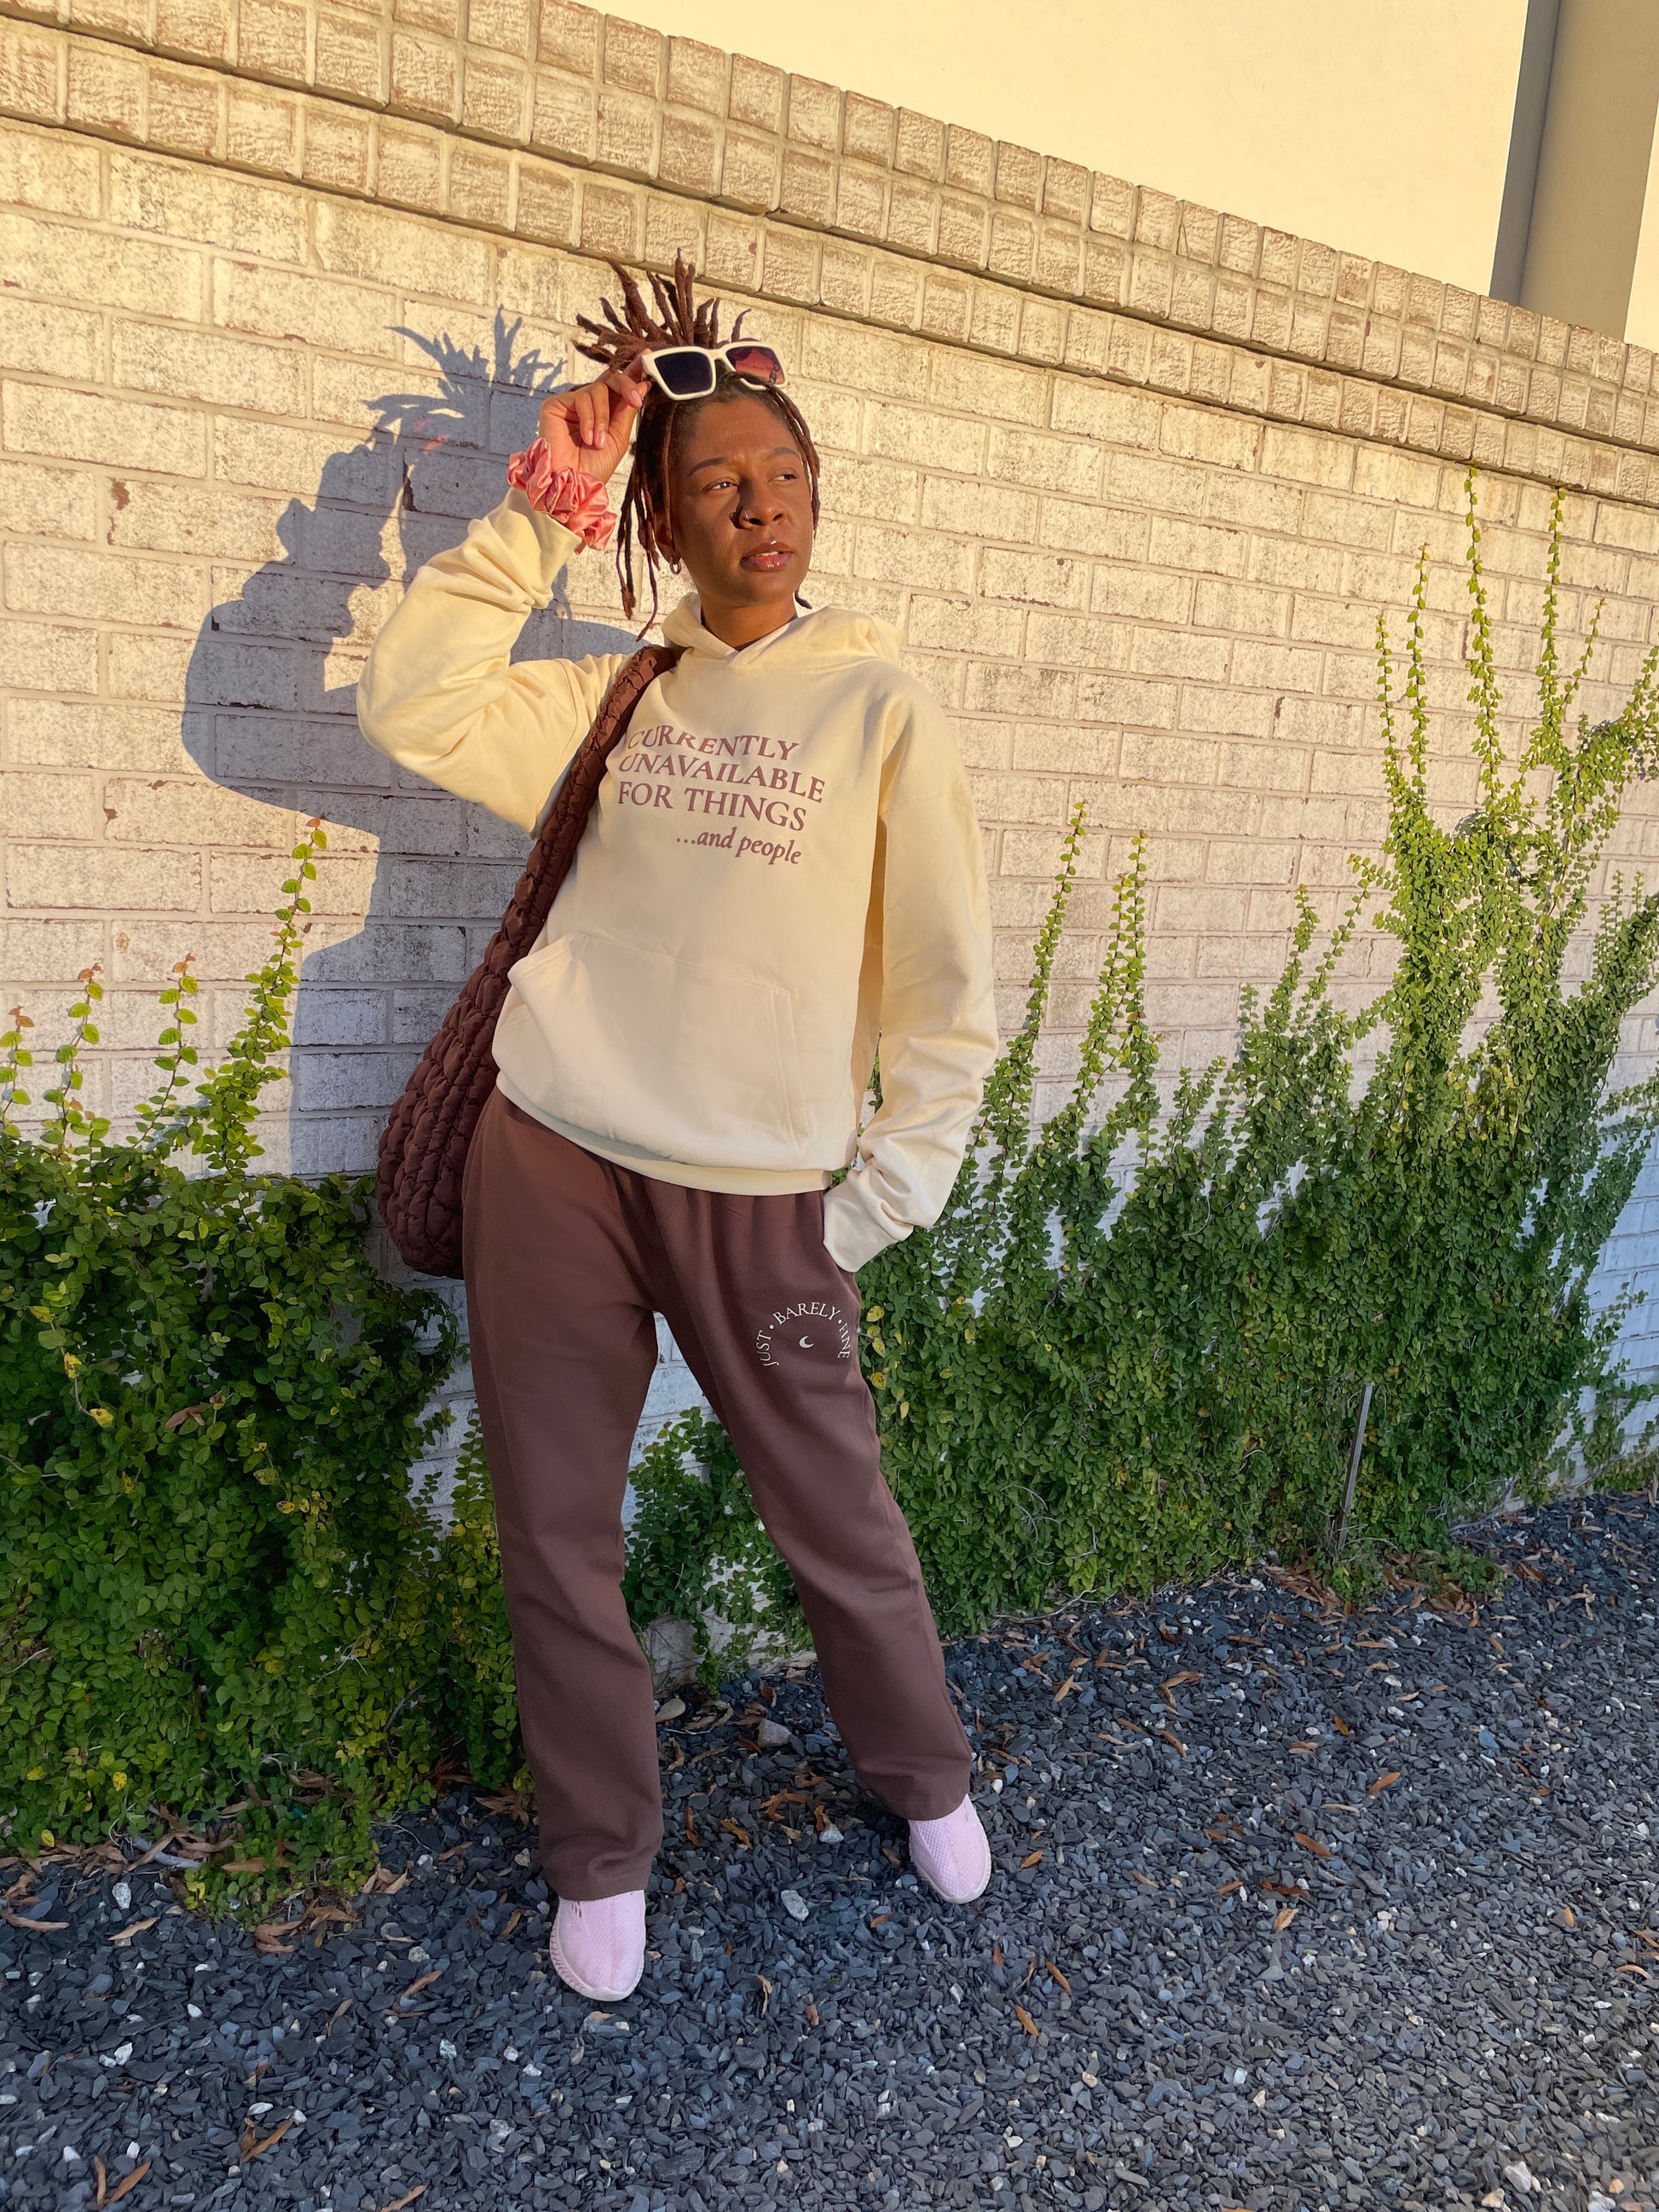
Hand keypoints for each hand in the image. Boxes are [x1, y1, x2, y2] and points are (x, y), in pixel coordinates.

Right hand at [537, 359, 649, 484]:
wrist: (573, 484)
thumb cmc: (594, 467)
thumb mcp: (619, 437)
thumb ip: (628, 410)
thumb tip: (642, 384)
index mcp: (606, 412)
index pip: (620, 386)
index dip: (633, 371)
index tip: (648, 356)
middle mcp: (589, 404)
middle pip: (610, 378)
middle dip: (626, 386)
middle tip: (636, 400)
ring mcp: (572, 403)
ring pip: (597, 390)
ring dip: (602, 417)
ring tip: (598, 441)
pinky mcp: (556, 404)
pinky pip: (581, 398)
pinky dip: (588, 419)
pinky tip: (586, 437)